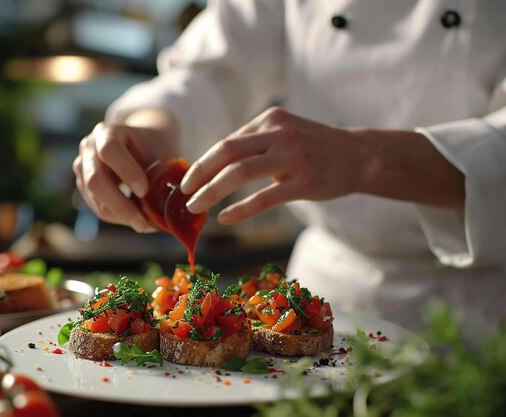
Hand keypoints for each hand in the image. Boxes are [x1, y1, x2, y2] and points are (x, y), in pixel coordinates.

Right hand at [73, 113, 177, 232]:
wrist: (141, 144)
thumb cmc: (154, 148)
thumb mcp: (160, 154)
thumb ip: (162, 177)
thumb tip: (164, 213)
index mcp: (107, 132)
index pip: (109, 150)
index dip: (126, 171)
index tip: (145, 190)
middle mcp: (88, 147)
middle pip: (95, 180)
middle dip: (121, 205)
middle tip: (144, 222)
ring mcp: (82, 168)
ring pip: (95, 199)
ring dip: (121, 216)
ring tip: (146, 224)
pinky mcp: (84, 187)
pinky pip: (98, 208)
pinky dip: (118, 218)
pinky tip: (137, 220)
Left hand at [180, 107, 367, 224]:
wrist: (360, 155)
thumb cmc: (314, 148)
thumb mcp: (284, 133)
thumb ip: (254, 142)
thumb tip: (215, 162)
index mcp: (270, 120)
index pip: (228, 141)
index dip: (204, 162)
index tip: (189, 180)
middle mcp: (279, 133)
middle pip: (226, 151)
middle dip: (199, 172)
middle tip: (183, 192)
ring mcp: (292, 157)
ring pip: (240, 172)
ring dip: (212, 191)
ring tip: (195, 206)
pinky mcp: (303, 181)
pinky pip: (264, 197)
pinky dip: (241, 209)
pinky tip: (225, 218)